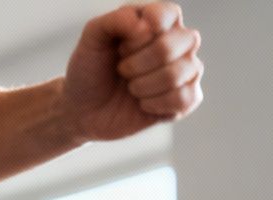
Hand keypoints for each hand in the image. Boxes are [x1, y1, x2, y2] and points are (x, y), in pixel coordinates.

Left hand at [60, 3, 204, 142]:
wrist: (84, 111)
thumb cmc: (91, 71)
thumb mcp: (92, 39)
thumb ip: (115, 20)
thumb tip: (144, 25)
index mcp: (158, 21)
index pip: (169, 14)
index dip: (143, 34)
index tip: (121, 48)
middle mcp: (178, 41)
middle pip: (178, 43)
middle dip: (139, 62)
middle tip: (122, 70)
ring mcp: (186, 70)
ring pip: (178, 73)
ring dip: (143, 85)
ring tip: (131, 88)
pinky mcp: (188, 98)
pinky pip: (184, 98)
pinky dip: (154, 104)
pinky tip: (142, 103)